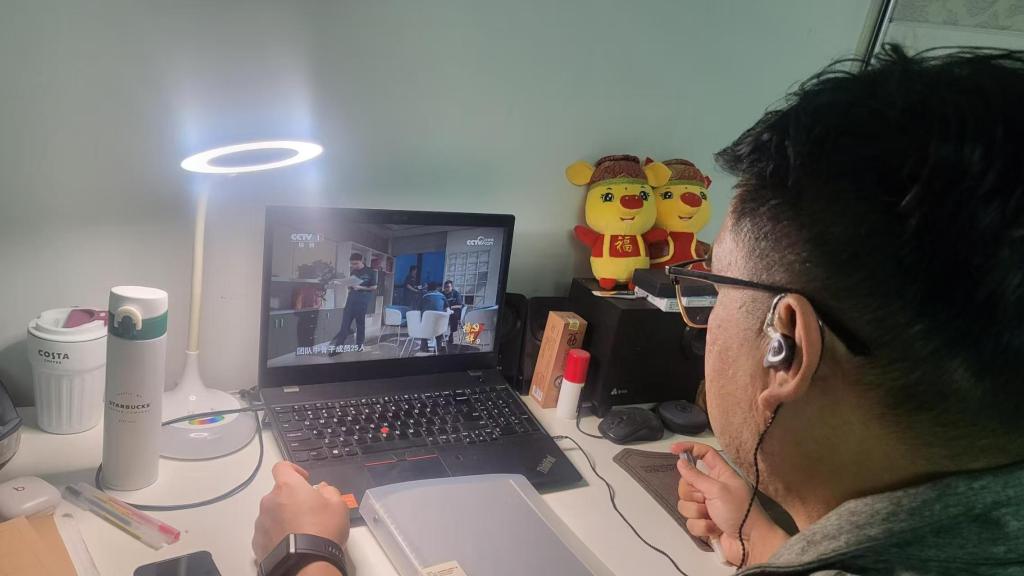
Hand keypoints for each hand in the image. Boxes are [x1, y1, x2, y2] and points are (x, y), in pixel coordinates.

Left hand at [252, 461, 351, 561]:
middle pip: (279, 493)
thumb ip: (329, 491)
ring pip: (272, 513)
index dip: (293, 470)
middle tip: (308, 512)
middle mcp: (269, 501)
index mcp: (288, 487)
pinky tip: (291, 543)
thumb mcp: (338, 505)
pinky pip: (268, 532)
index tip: (304, 480)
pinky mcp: (257, 542)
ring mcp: (261, 522)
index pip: (282, 467)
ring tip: (300, 532)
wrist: (306, 563)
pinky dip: (277, 534)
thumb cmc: (323, 529)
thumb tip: (322, 489)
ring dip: (283, 517)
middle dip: (291, 499)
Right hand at [671, 442, 788, 565]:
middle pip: (687, 483)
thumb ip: (696, 476)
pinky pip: (690, 521)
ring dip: (697, 512)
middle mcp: (711, 488)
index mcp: (719, 474)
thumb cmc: (739, 511)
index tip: (672, 450)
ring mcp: (707, 506)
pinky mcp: (704, 523)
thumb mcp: (718, 490)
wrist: (750, 543)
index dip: (689, 449)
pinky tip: (714, 529)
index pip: (704, 454)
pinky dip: (702, 526)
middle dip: (692, 494)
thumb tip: (680, 462)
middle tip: (704, 500)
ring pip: (685, 504)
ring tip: (712, 517)